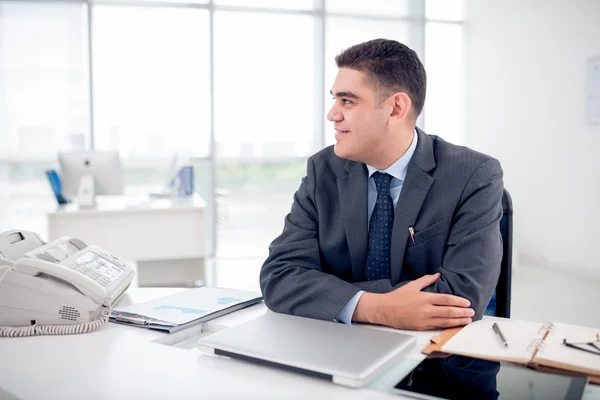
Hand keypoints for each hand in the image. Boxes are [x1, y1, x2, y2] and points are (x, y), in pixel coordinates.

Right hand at [353, 273, 473, 330]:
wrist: (384, 310)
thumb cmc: (397, 297)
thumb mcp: (412, 285)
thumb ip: (426, 280)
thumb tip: (437, 275)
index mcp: (424, 297)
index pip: (446, 299)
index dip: (458, 302)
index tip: (467, 303)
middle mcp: (426, 309)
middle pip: (449, 312)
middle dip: (462, 313)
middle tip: (471, 312)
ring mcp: (424, 320)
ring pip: (445, 321)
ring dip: (458, 321)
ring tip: (467, 321)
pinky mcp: (421, 327)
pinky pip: (437, 327)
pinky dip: (448, 327)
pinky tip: (454, 327)